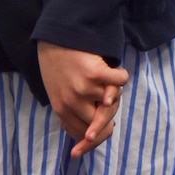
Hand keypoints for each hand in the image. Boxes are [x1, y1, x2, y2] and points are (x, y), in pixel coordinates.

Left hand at [37, 40, 129, 157]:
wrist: (54, 38)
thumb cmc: (58, 67)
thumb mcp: (60, 94)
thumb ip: (74, 112)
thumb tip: (96, 132)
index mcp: (62, 111)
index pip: (86, 136)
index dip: (99, 136)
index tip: (108, 129)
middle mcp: (72, 103)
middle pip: (102, 123)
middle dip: (111, 114)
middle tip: (110, 102)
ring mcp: (84, 89)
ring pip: (113, 102)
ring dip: (115, 92)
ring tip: (109, 82)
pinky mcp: (95, 73)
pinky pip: (120, 82)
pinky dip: (121, 76)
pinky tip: (115, 71)